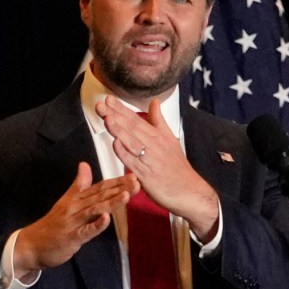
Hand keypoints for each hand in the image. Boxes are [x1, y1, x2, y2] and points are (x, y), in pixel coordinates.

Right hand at [12, 163, 140, 278]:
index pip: (99, 187)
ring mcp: (73, 222)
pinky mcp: (71, 237)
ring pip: (95, 210)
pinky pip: (86, 231)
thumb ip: (78, 185)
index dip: (116, 181)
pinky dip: (96, 225)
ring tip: (127, 195)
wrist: (31, 245)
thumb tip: (85, 165)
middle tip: (136, 181)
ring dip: (111, 202)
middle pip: (100, 196)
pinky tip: (107, 218)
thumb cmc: (53, 225)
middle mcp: (75, 207)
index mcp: (76, 199)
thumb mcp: (66, 202)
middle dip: (119, 188)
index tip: (133, 174)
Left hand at [99, 95, 220, 239]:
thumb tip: (155, 102)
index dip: (121, 109)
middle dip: (115, 115)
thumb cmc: (177, 167)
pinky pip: (134, 163)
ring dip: (119, 130)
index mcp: (156, 136)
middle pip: (131, 128)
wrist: (188, 191)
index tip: (108, 98)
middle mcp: (153, 145)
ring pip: (131, 142)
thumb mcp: (170, 139)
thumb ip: (159, 120)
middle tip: (100, 104)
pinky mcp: (147, 175)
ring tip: (107, 118)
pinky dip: (125, 153)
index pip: (136, 119)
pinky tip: (116, 144)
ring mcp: (150, 160)